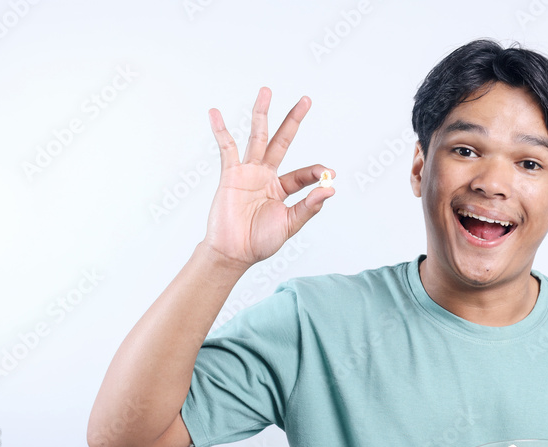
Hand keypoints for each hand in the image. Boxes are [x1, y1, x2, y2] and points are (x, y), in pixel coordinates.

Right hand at [202, 87, 334, 270]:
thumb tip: (331, 188)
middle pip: (282, 141)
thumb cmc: (260, 242)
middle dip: (294, 120)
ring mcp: (249, 172)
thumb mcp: (290, 224)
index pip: (304, 173)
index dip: (317, 172)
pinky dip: (220, 131)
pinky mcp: (231, 174)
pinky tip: (216, 113)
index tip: (328, 174)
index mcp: (283, 189)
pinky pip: (226, 148)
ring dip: (262, 114)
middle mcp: (267, 176)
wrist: (233, 252)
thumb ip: (309, 206)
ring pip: (258, 137)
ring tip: (266, 91)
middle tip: (307, 99)